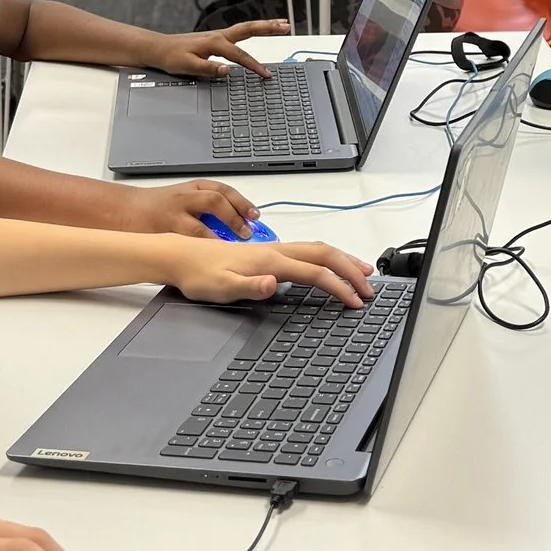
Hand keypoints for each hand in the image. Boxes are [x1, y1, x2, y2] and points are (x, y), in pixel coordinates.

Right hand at [115, 177, 260, 237]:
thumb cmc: (159, 206)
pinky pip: (184, 243)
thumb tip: (239, 225)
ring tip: (231, 247)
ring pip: (199, 226)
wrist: (125, 210)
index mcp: (194, 187)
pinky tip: (209, 258)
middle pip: (214, 201)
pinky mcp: (163, 232)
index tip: (255, 215)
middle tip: (246, 232)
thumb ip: (209, 209)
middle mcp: (185, 197)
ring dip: (218, 238)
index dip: (242, 202)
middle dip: (234, 216)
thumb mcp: (186, 198)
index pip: (223, 190)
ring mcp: (173, 215)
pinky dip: (199, 250)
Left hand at [154, 20, 286, 78]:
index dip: (254, 65)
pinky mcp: (216, 38)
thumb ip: (207, 69)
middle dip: (269, 27)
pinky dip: (253, 30)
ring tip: (281, 24)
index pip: (240, 56)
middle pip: (249, 29)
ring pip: (246, 28)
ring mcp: (218, 35)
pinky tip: (258, 31)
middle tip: (287, 26)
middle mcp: (218, 36)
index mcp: (214, 43)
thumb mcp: (187, 66)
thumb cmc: (170, 57)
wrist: (158, 48)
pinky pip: (240, 32)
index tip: (266, 74)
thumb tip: (227, 70)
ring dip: (264, 25)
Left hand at [164, 237, 371, 307]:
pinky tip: (328, 266)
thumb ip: (250, 287)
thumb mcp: (221, 288)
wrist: (181, 255)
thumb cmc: (199, 274)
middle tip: (370, 287)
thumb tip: (274, 284)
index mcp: (271, 260)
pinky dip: (327, 257)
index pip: (315, 272)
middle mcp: (276, 251)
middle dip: (351, 270)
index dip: (339, 287)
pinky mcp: (268, 252)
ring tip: (361, 272)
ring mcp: (273, 249)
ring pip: (318, 248)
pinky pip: (307, 250)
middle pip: (325, 253)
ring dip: (343, 260)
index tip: (355, 302)